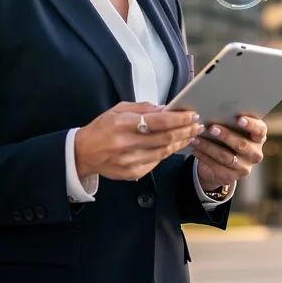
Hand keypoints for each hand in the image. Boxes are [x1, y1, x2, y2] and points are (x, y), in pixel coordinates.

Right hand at [74, 102, 203, 181]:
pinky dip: (167, 153)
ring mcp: (130, 161)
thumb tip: (165, 109)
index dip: (179, 118)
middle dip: (186, 130)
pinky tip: (175, 145)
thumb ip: (143, 109)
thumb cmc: (102, 128)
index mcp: (123, 124)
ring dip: (180, 142)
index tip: (192, 114)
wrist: (83, 153)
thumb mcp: (118, 110)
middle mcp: (127, 144)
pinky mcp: (132, 173)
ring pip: (164, 152)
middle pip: (165, 137)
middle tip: (198, 125)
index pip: (159, 121)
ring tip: (191, 135)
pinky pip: (156, 162)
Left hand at [192, 111, 266, 190]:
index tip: (239, 119)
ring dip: (209, 147)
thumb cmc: (230, 137)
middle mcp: (255, 153)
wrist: (224, 163)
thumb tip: (215, 109)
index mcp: (259, 137)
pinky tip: (196, 149)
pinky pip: (216, 167)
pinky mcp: (232, 177)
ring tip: (196, 138)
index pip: (260, 130)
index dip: (251, 125)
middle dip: (226, 135)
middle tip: (211, 128)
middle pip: (241, 144)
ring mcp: (245, 167)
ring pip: (226, 157)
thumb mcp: (234, 129)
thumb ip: (230, 121)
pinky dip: (204, 157)